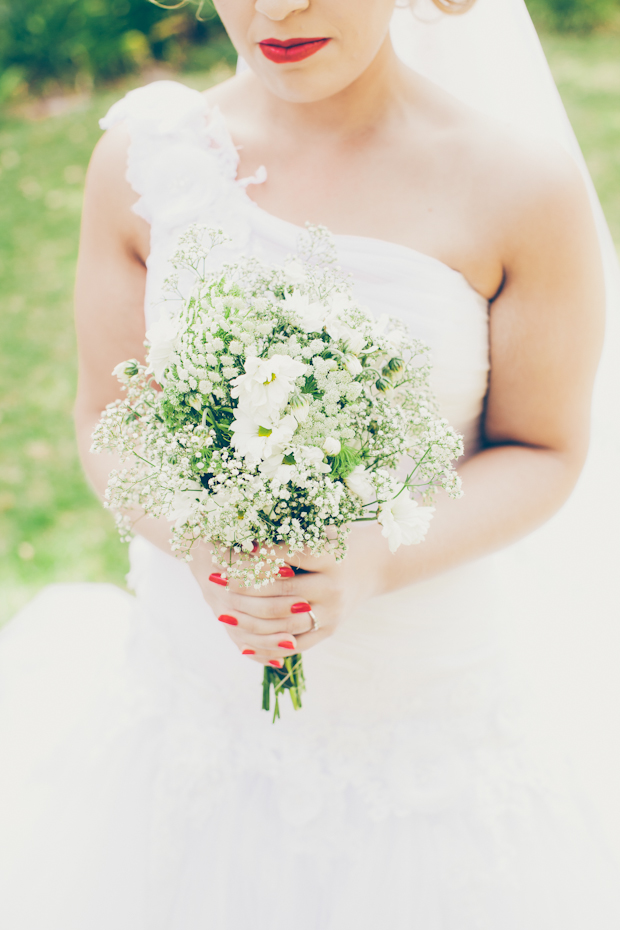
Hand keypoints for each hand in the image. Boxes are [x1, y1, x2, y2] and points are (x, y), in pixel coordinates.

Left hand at [188, 522, 390, 665]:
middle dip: (247, 590)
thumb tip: (243, 536)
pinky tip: (243, 642)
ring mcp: (332, 614)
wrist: (375, 567)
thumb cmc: (339, 541)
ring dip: (250, 621)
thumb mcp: (321, 531)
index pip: (290, 557)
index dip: (258, 556)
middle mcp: (334, 588)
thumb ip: (289, 535)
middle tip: (218, 583)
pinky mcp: (329, 632)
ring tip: (224, 615)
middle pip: (283, 593)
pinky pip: (295, 645)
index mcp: (332, 558)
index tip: (230, 552)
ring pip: (285, 623)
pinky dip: (268, 645)